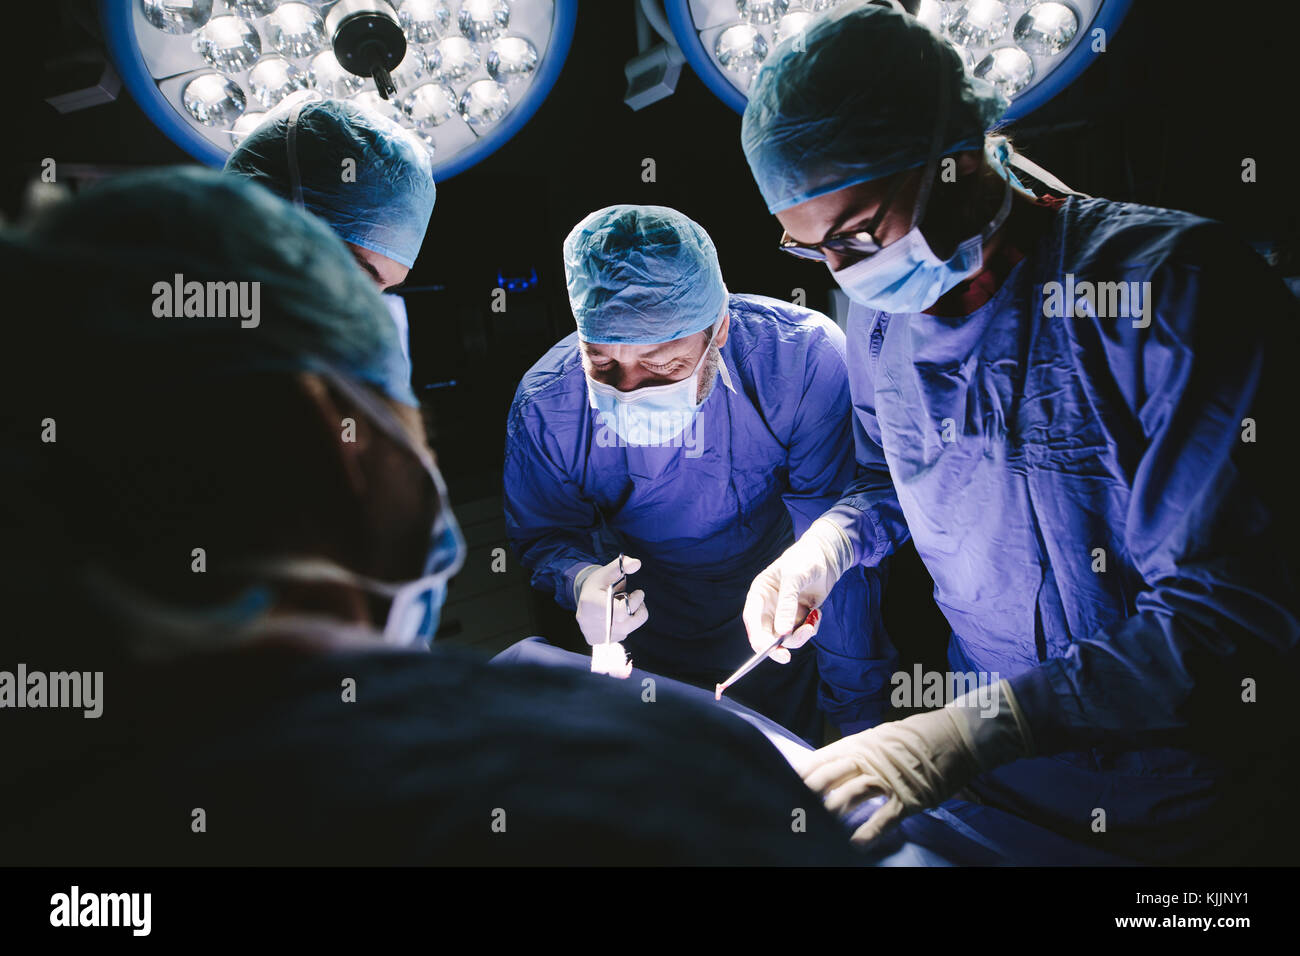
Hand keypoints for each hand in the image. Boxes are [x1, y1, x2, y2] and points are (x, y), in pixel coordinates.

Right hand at [574, 555, 646, 646]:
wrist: (585, 598)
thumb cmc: (598, 583)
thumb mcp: (608, 571)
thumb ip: (622, 565)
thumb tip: (637, 563)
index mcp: (590, 602)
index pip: (621, 611)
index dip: (636, 602)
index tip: (639, 592)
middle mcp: (588, 621)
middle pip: (625, 624)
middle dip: (638, 612)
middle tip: (639, 602)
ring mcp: (591, 633)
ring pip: (624, 632)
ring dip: (632, 619)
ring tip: (627, 606)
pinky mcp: (595, 640)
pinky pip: (619, 637)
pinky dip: (624, 626)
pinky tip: (617, 617)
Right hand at [742, 519, 852, 662]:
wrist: (826, 558)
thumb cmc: (805, 560)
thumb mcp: (794, 578)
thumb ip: (787, 605)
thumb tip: (781, 632)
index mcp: (760, 594)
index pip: (752, 618)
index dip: (755, 635)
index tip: (764, 649)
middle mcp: (769, 607)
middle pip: (765, 634)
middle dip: (776, 646)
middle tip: (786, 657)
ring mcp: (784, 614)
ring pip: (785, 638)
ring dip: (799, 636)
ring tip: (813, 622)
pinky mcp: (799, 618)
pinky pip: (801, 633)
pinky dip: (810, 629)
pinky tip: (817, 614)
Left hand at [798, 680, 1032, 844]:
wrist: (958, 734)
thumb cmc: (919, 737)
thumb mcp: (881, 738)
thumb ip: (857, 753)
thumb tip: (832, 768)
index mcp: (859, 743)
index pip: (819, 760)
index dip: (799, 775)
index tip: (778, 784)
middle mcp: (867, 759)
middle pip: (827, 779)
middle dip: (806, 796)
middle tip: (789, 812)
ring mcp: (887, 778)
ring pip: (848, 797)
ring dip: (829, 815)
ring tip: (812, 830)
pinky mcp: (908, 797)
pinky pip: (882, 818)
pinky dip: (867, 833)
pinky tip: (853, 845)